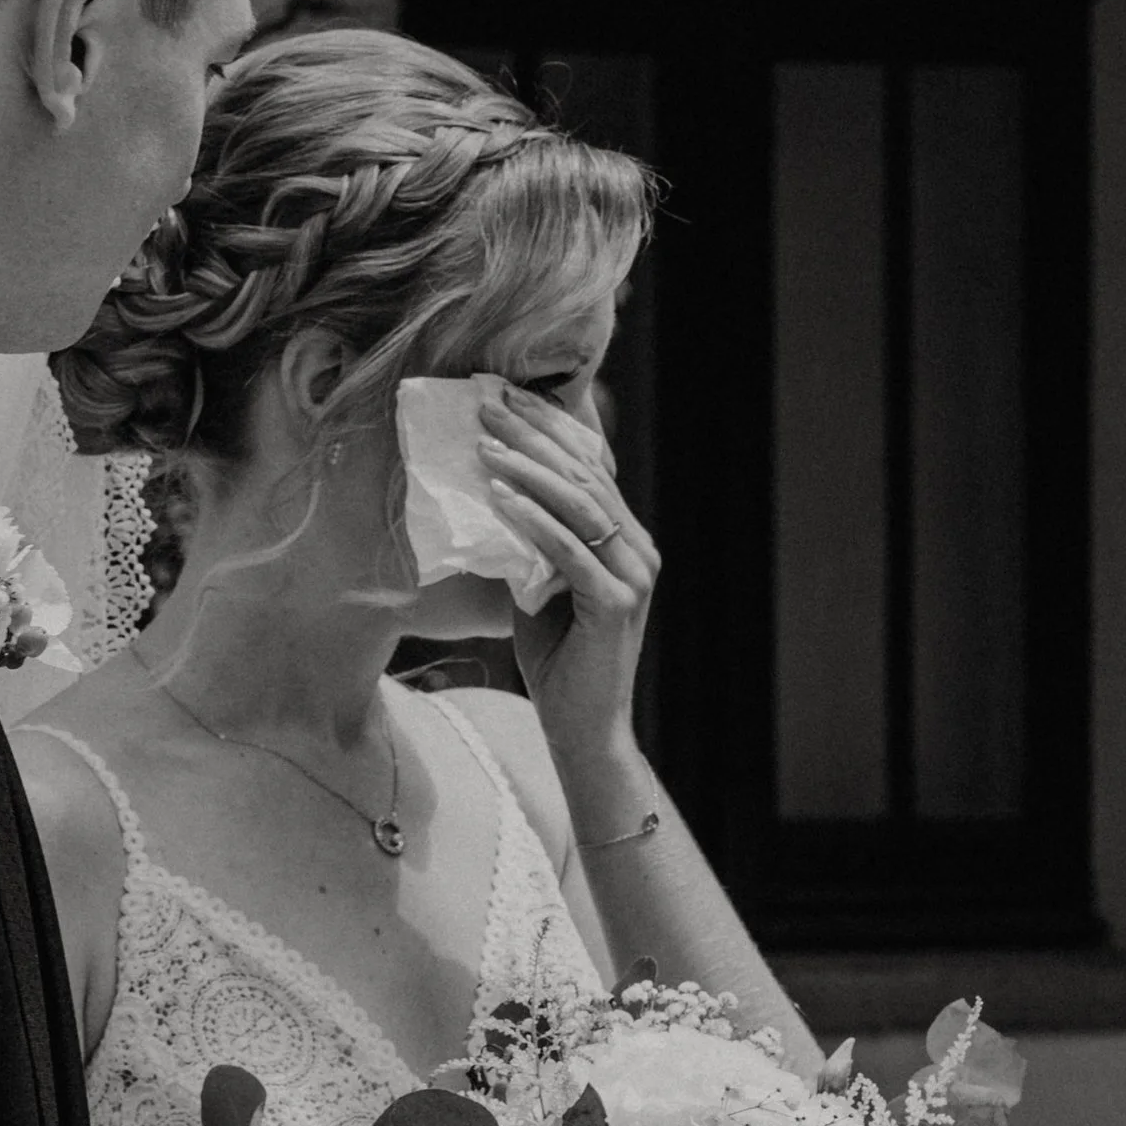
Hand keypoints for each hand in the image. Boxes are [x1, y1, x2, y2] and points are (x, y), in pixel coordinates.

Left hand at [475, 383, 660, 782]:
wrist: (582, 728)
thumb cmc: (558, 661)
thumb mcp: (540, 588)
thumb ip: (532, 545)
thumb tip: (492, 495)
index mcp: (627, 541)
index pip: (591, 469)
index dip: (550, 430)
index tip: (507, 397)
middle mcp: (640, 550)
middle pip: (584, 477)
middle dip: (532, 437)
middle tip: (487, 405)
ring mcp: (633, 576)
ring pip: (579, 506)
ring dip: (528, 470)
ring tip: (485, 445)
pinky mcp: (615, 603)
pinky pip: (568, 550)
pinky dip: (533, 520)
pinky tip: (500, 498)